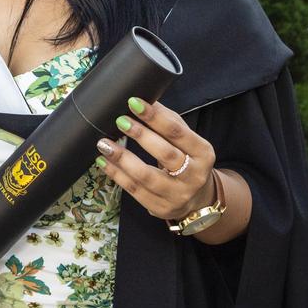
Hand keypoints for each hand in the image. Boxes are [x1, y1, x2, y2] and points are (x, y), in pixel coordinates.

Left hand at [94, 97, 216, 220]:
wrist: (196, 198)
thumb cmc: (186, 159)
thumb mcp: (185, 139)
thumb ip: (168, 120)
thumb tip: (144, 98)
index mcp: (203, 153)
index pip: (178, 132)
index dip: (155, 117)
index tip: (133, 102)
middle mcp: (194, 176)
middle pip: (165, 154)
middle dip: (140, 135)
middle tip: (120, 120)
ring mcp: (177, 195)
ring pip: (146, 176)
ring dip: (122, 158)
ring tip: (104, 143)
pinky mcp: (160, 208)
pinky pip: (134, 190)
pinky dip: (116, 174)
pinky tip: (104, 161)